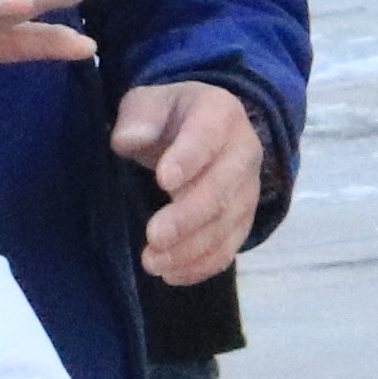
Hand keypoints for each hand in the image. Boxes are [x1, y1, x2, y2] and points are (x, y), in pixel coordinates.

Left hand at [107, 80, 263, 286]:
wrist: (202, 134)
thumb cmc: (169, 118)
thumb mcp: (148, 103)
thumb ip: (139, 116)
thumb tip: (130, 138)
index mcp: (220, 114)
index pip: (208, 134)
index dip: (189, 157)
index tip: (163, 180)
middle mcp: (243, 152)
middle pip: (222, 188)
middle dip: (189, 216)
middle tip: (155, 236)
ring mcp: (247, 190)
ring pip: (226, 224)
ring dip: (190, 248)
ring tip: (152, 262)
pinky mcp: (242, 221)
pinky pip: (229, 247)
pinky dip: (202, 265)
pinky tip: (172, 275)